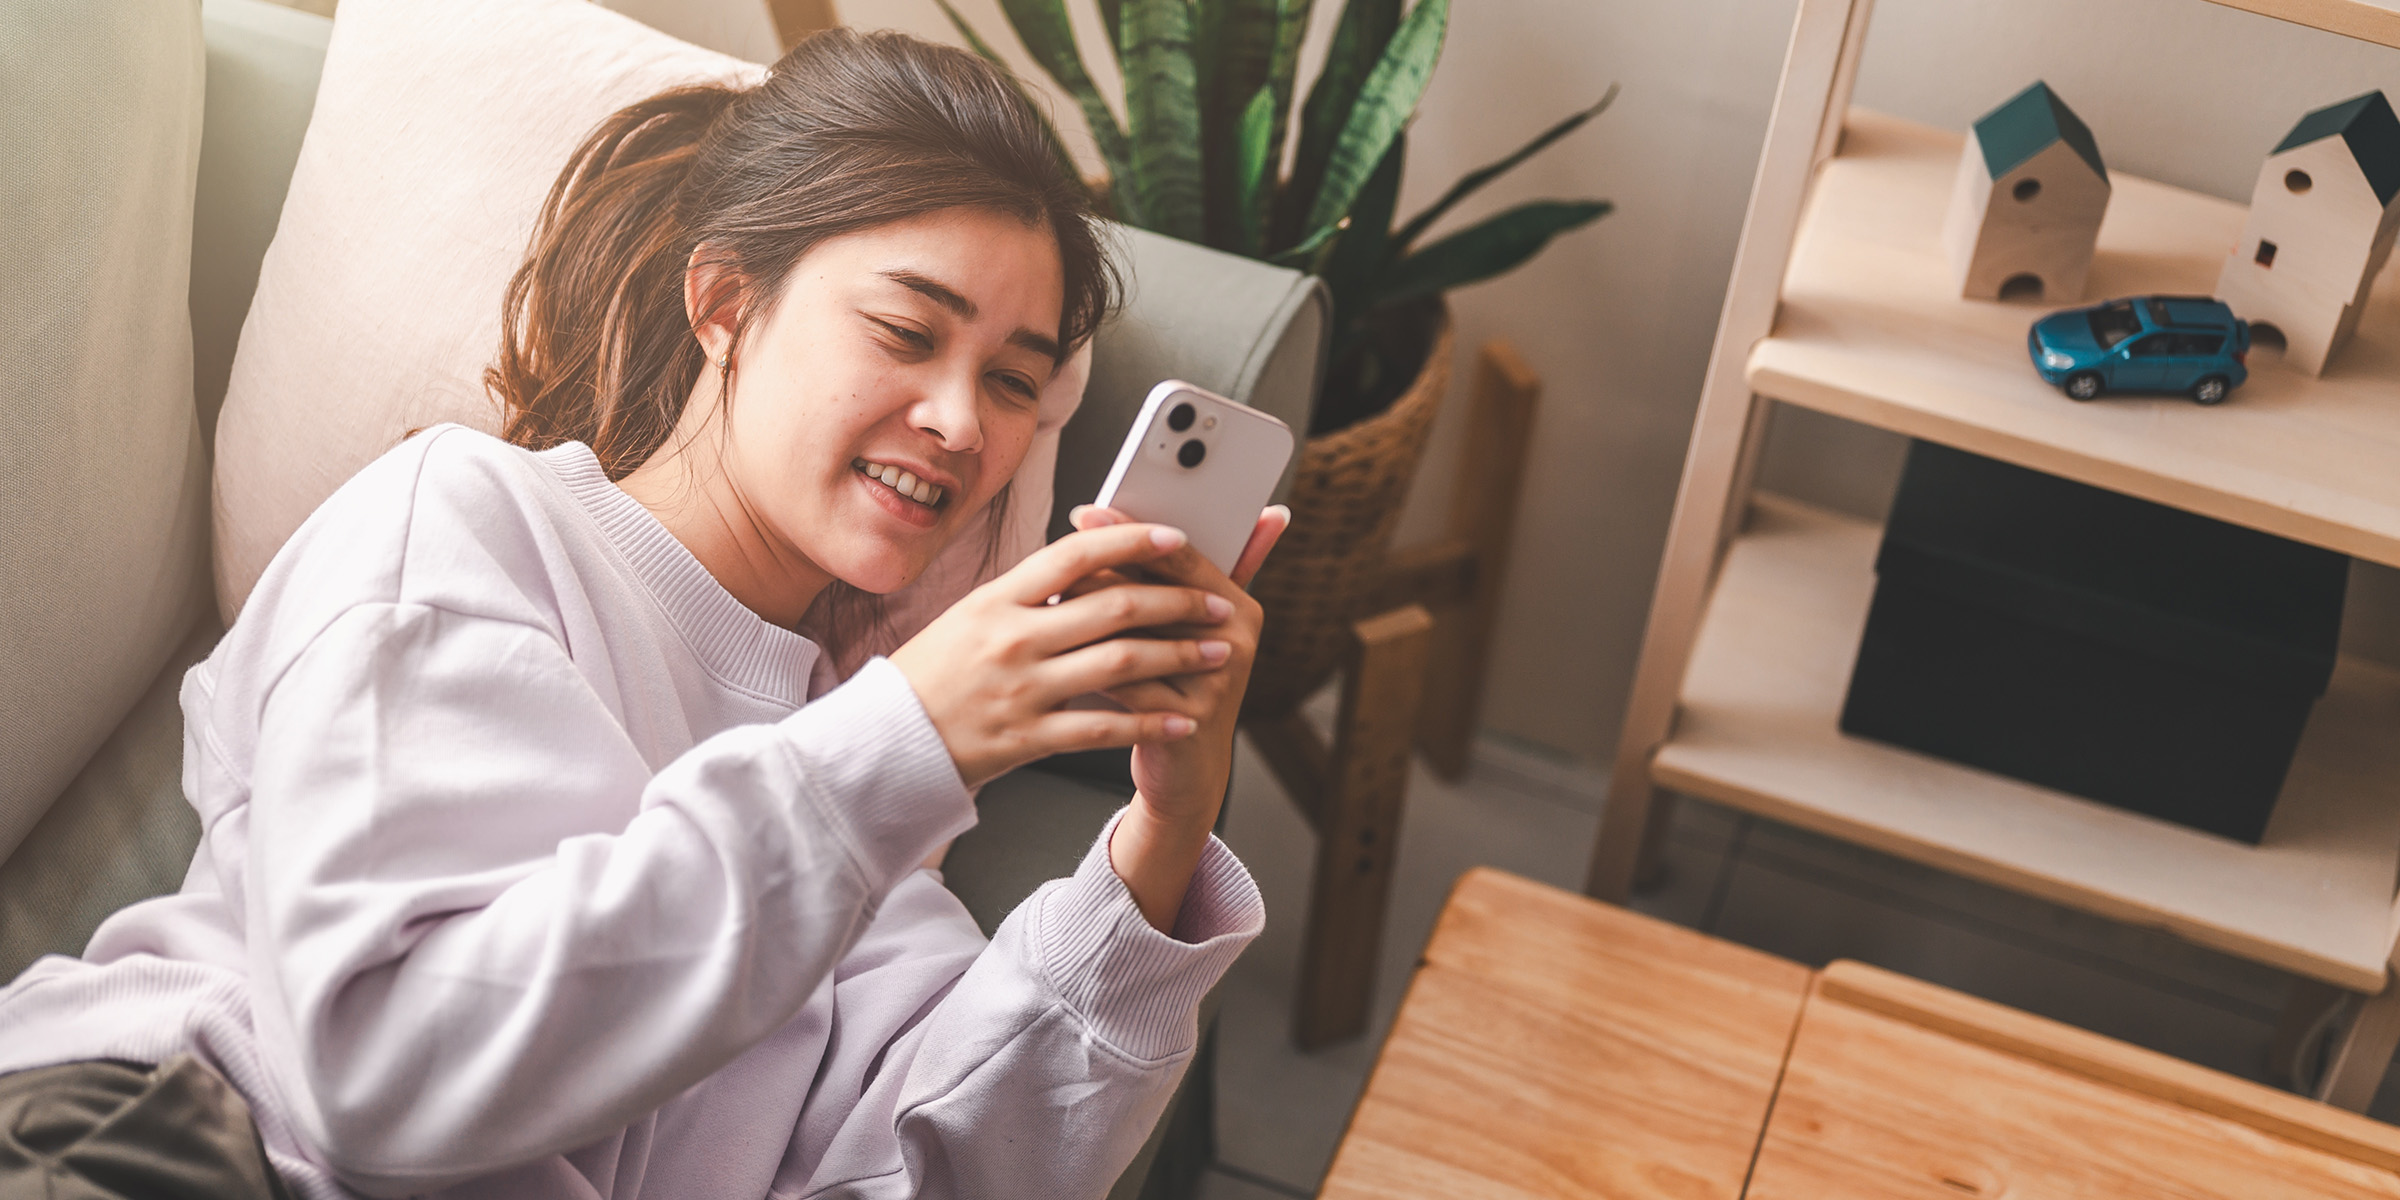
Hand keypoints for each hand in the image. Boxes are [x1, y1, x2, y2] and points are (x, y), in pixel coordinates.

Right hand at [888, 522, 1234, 788]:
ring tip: (1217, 653)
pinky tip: (1181, 721)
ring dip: (1179, 656)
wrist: (888, 742)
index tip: (1175, 537)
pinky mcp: (1028, 738)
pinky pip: (1103, 727)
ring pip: (1121, 663)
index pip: (1075, 555)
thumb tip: (1085, 562)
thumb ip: (1028, 594)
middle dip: (1178, 602)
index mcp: (998, 600)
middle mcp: (1013, 639)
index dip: (1130, 541)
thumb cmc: (934, 675)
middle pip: (1113, 607)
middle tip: (1217, 602)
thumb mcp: (971, 617)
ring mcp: (1022, 689)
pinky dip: (1149, 723)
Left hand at [1071, 504, 1289, 931]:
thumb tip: (1205, 509)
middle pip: (1159, 592)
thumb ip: (1183, 569)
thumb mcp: (1185, 626)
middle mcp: (1237, 639)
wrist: (1186, 767)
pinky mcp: (1190, 721)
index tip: (1086, 511)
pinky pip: (1130, 688)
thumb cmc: (1173, 684)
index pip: (1183, 554)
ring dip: (1089, 620)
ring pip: (1141, 638)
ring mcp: (1217, 683)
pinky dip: (1089, 670)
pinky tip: (1058, 658)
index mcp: (1238, 603)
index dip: (1130, 532)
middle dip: (1101, 572)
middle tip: (1052, 562)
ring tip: (1049, 606)